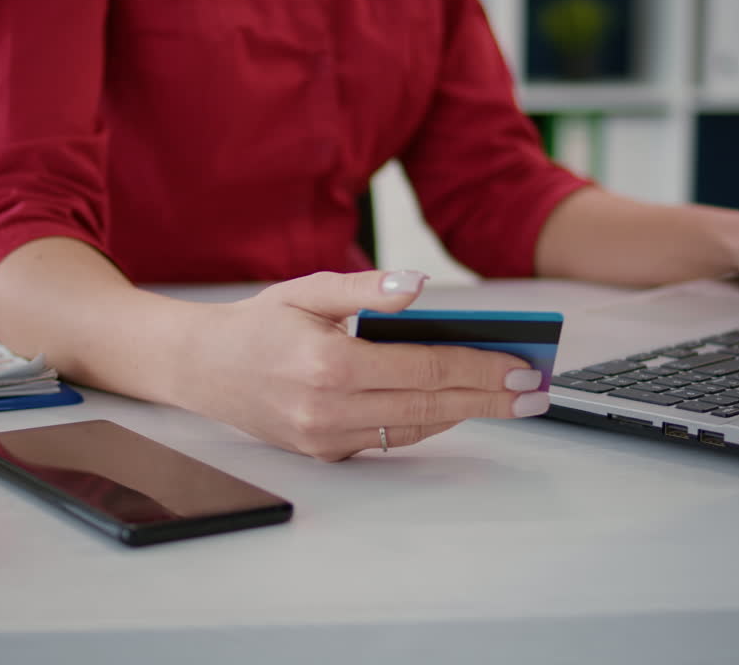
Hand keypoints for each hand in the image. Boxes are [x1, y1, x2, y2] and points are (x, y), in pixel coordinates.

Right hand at [173, 270, 548, 460]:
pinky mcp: (324, 452)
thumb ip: (366, 289)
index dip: (479, 367)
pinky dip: (427, 421)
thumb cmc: (258, 324)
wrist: (202, 369)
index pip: (425, 369)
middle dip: (490, 398)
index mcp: (329, 364)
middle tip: (536, 392)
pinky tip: (457, 406)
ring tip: (509, 399)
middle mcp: (328, 409)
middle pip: (431, 406)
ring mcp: (326, 438)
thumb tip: (419, 286)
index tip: (522, 365)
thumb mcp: (308, 290)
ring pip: (415, 427)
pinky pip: (391, 438)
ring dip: (467, 413)